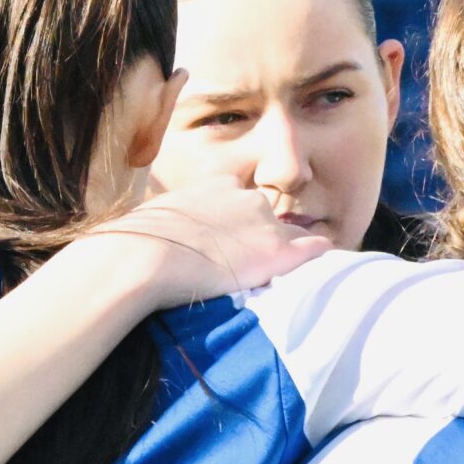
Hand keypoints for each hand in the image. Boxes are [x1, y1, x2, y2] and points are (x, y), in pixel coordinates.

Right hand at [82, 176, 331, 308]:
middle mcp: (246, 197)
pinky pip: (315, 248)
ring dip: (287, 253)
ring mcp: (264, 223)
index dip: (240, 225)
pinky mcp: (276, 250)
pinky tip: (325, 264)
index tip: (234, 244)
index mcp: (217, 185)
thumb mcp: (156, 219)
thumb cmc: (137, 243)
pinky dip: (320, 255)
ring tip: (281, 277)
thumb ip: (171, 223)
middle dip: (264, 239)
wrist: (143, 256)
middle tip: (249, 267)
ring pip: (291, 235)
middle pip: (269, 217)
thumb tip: (152, 239)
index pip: (242, 201)